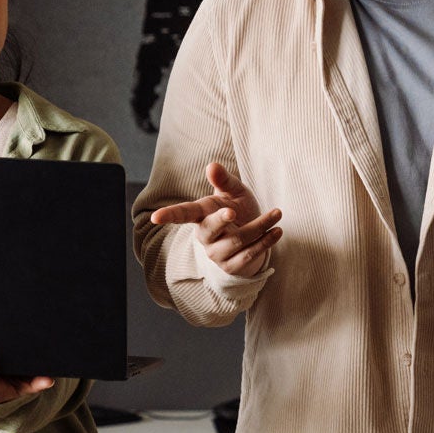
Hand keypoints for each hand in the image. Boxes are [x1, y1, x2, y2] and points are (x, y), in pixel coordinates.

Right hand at [149, 162, 281, 277]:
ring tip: (277, 213)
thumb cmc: (238, 209)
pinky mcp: (232, 266)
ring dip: (260, 225)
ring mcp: (217, 254)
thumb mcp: (233, 192)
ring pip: (238, 240)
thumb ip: (223, 180)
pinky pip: (249, 254)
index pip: (182, 214)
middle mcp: (205, 236)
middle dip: (220, 220)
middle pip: (210, 229)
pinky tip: (277, 231)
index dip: (168, 215)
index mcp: (201, 215)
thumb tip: (212, 165)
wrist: (253, 236)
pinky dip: (266, 241)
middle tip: (232, 211)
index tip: (156, 218)